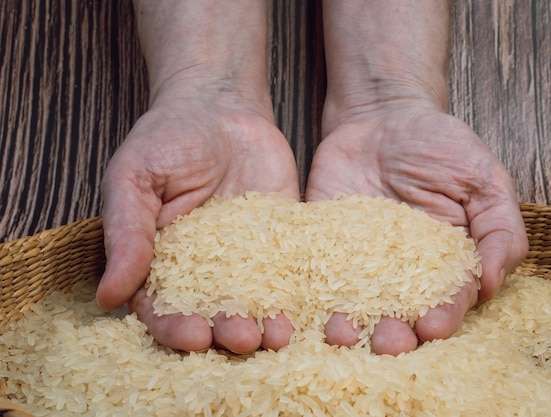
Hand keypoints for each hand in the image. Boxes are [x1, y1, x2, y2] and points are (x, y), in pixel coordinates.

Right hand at [96, 75, 299, 352]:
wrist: (222, 106)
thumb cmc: (168, 137)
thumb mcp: (135, 178)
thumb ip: (126, 233)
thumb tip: (107, 297)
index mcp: (161, 261)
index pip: (162, 307)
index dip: (174, 326)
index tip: (192, 336)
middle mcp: (204, 269)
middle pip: (213, 313)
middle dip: (226, 332)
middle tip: (242, 340)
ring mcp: (247, 258)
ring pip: (255, 302)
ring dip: (266, 322)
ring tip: (279, 335)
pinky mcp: (282, 242)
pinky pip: (291, 272)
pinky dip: (299, 293)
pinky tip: (309, 308)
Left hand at [306, 103, 527, 354]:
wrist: (381, 114)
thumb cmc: (440, 145)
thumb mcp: (483, 180)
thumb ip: (499, 230)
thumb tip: (491, 285)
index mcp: (444, 263)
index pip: (446, 300)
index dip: (442, 316)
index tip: (432, 328)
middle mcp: (399, 272)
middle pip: (397, 313)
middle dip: (393, 333)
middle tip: (386, 343)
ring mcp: (356, 261)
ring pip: (351, 303)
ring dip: (347, 324)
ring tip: (341, 334)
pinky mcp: (320, 245)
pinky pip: (311, 273)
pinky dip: (306, 293)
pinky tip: (302, 309)